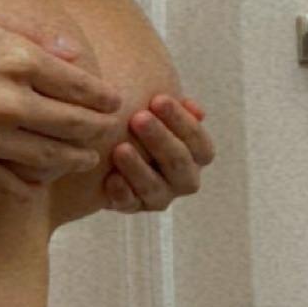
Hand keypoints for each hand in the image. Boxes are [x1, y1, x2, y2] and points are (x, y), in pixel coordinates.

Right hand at [0, 2, 124, 200]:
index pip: (81, 86)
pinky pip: (12, 185)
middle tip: (106, 133)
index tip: (111, 102)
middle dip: (98, 131)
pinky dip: (31, 187)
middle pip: (75, 126)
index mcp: (17, 59)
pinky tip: (37, 182)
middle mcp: (10, 100)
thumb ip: (27, 31)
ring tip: (82, 160)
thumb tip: (70, 52)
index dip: (103, 97)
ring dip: (74, 161)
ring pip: (51, 159)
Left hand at [103, 94, 213, 212]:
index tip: (158, 99)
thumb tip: (194, 108)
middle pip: (179, 163)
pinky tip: (110, 178)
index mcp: (197, 155)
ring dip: (139, 167)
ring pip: (155, 188)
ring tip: (121, 148)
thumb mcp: (158, 110)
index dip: (181, 121)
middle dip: (160, 139)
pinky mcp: (132, 207)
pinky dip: (121, 193)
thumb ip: (173, 107)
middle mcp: (184, 180)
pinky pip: (129, 205)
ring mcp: (159, 197)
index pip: (199, 142)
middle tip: (138, 118)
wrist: (108, 147)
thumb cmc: (142, 123)